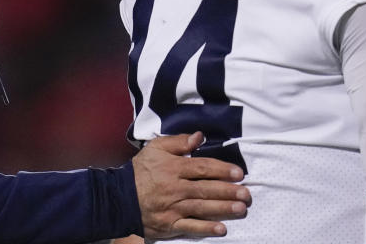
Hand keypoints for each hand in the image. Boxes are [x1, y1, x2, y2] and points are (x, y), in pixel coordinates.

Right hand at [131, 132, 249, 238]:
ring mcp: (173, 208)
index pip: (201, 167)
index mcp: (173, 167)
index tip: (239, 173)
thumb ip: (178, 142)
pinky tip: (221, 229)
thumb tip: (199, 137)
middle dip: (228, 191)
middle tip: (246, 193)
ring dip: (223, 208)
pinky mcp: (170, 224)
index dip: (221, 170)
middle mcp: (175, 188)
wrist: (119, 197)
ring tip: (240, 209)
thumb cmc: (140, 171)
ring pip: (202, 207)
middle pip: (205, 188)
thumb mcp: (155, 148)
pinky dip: (206, 228)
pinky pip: (190, 227)